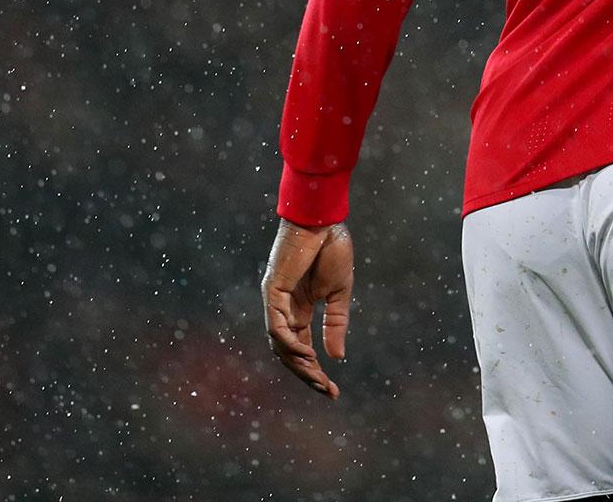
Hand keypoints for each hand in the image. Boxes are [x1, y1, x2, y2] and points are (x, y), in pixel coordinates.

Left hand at [262, 218, 353, 398]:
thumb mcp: (339, 292)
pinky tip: (306, 353)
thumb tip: (336, 356)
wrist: (324, 220)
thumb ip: (336, 323)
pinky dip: (289, 343)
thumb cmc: (332, 248)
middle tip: (326, 391)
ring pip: (280, 345)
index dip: (315, 370)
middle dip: (307, 374)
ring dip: (298, 364)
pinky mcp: (272, 291)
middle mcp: (284, 310)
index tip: (333, 390)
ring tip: (317, 378)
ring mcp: (276, 302)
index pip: (302, 348)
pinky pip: (276, 326)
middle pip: (289, 353)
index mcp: (300, 309)